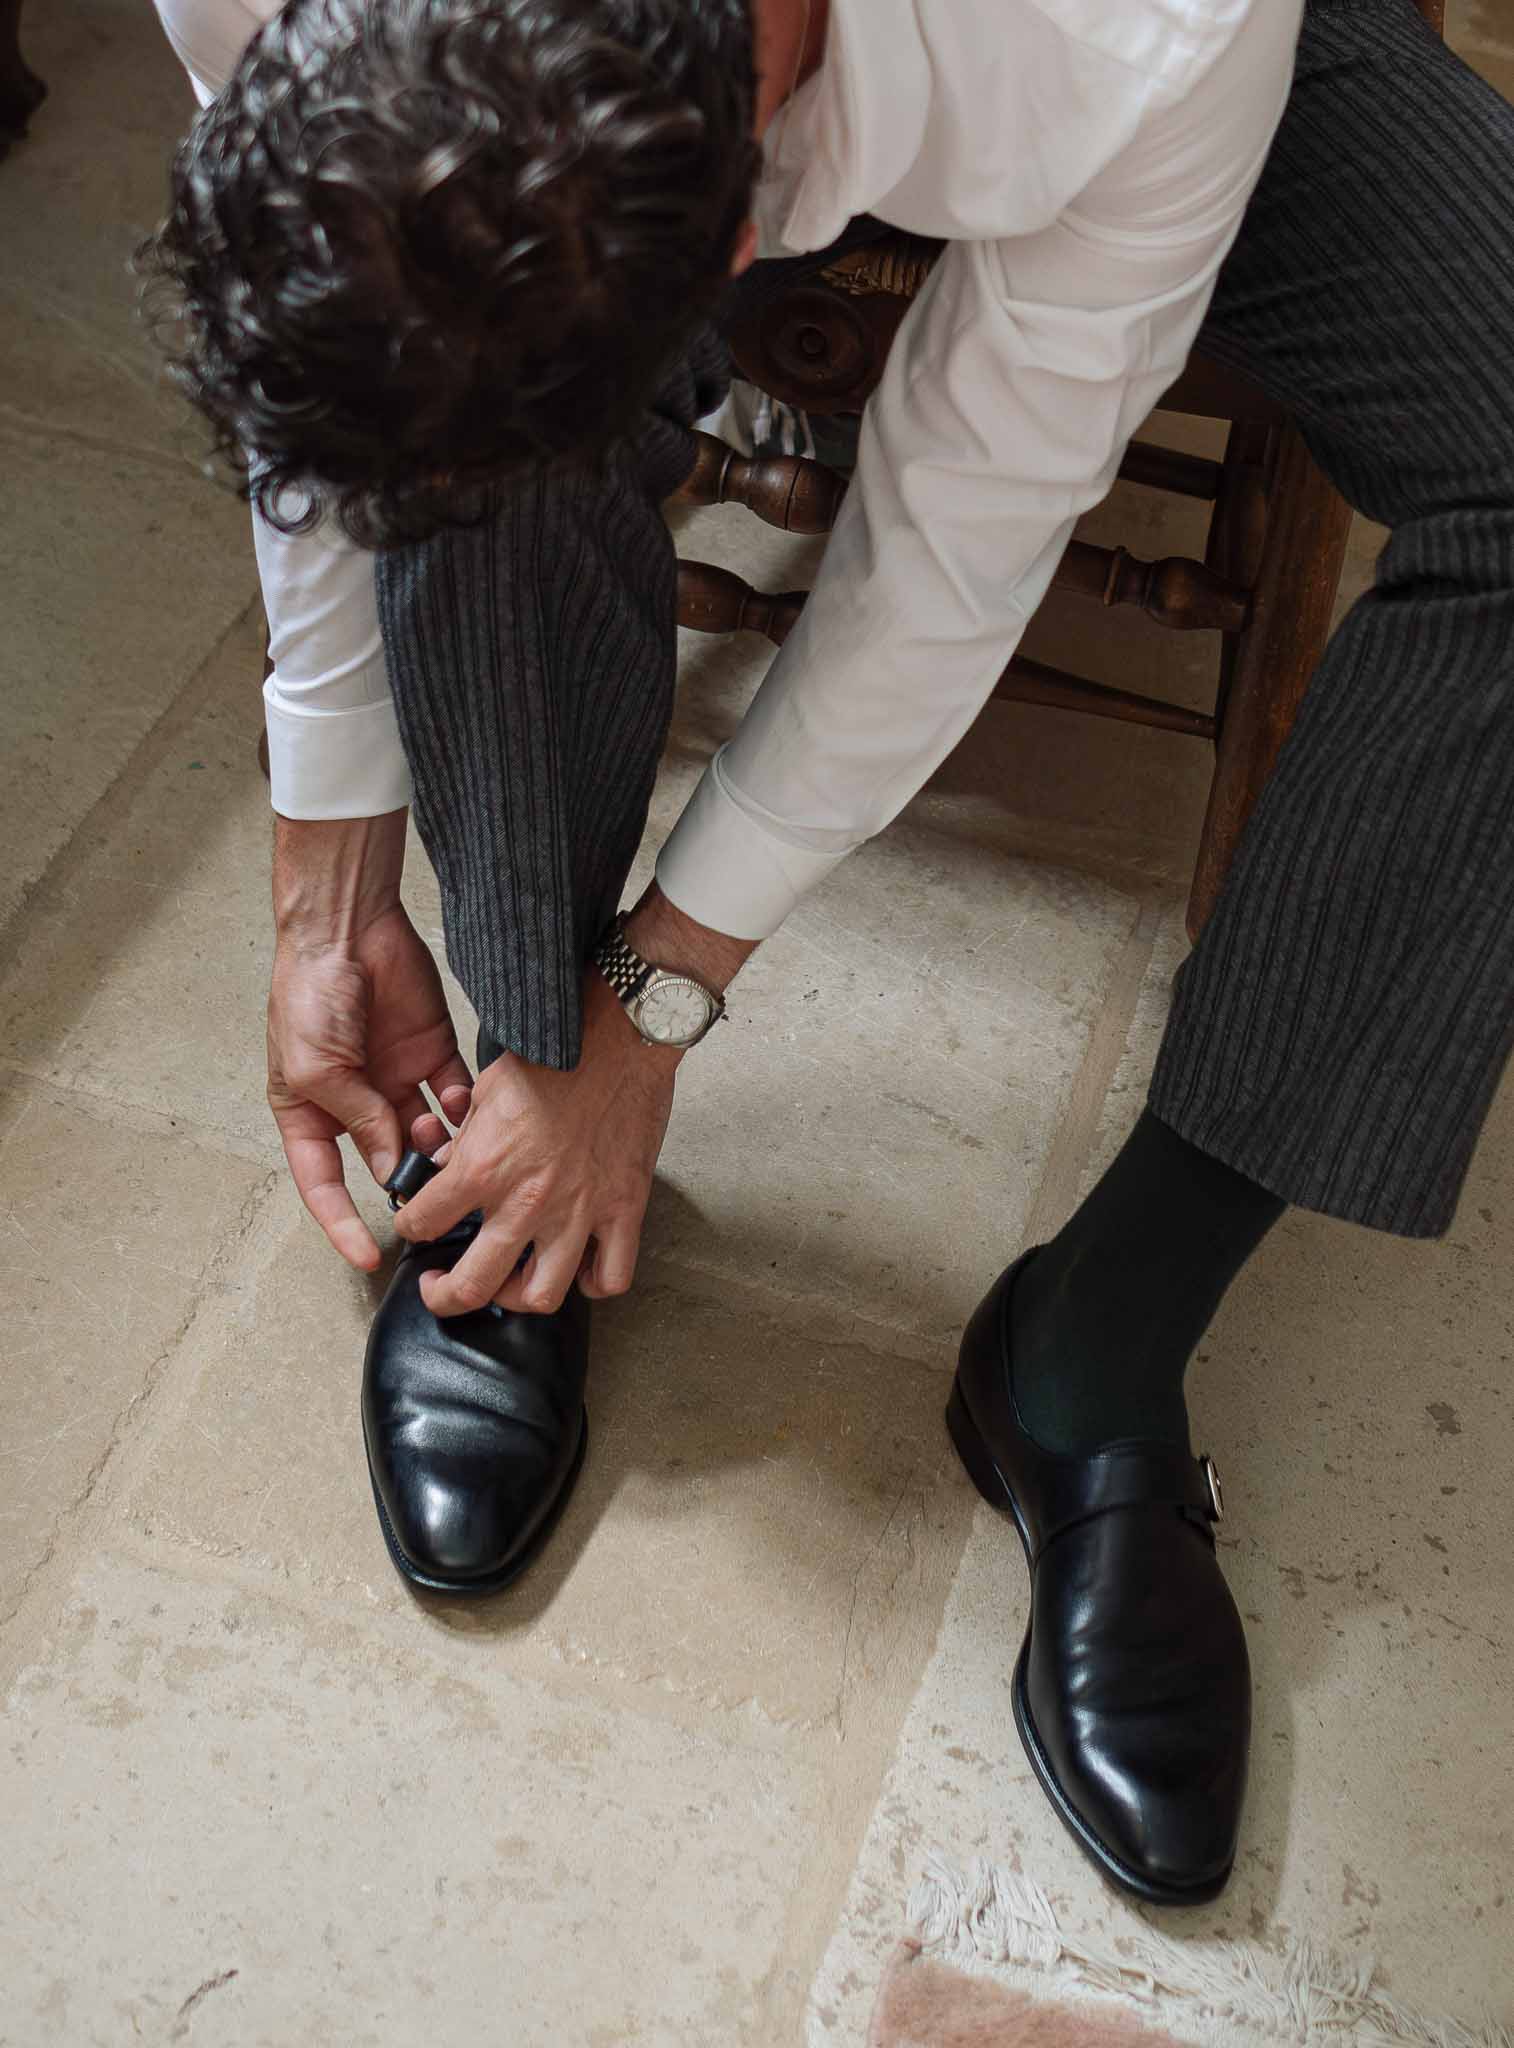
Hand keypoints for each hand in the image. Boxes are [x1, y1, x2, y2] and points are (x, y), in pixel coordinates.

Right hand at [268, 903, 472, 1270]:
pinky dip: (464, 1111)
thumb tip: (389, 1168)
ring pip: (426, 1136)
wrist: (347, 928)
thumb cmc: (308, 993)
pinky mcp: (431, 1054)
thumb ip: (356, 1119)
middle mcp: (355, 1103)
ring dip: (438, 1148)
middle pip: (383, 1162)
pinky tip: (463, 1111)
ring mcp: (395, 1079)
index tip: (369, 1257)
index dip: (343, 1223)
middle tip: (430, 1194)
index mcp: (309, 1112)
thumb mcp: (317, 1069)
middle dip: (407, 1183)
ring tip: (441, 1142)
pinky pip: (454, 1097)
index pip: (323, 1184)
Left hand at [391, 969, 677, 1314]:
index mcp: (483, 1168)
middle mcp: (527, 1202)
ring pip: (540, 1296)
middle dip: (445, 1296)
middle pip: (473, 1285)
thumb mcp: (485, 1090)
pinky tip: (579, 1269)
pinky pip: (609, 1277)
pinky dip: (592, 1282)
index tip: (417, 1224)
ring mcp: (578, 1213)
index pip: (423, 1224)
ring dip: (516, 1297)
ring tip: (509, 1283)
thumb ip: (463, 1140)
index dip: (410, 1226)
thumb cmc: (555, 1055)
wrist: (619, 1039)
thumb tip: (448, 1167)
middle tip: (441, 1288)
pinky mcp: (622, 1211)